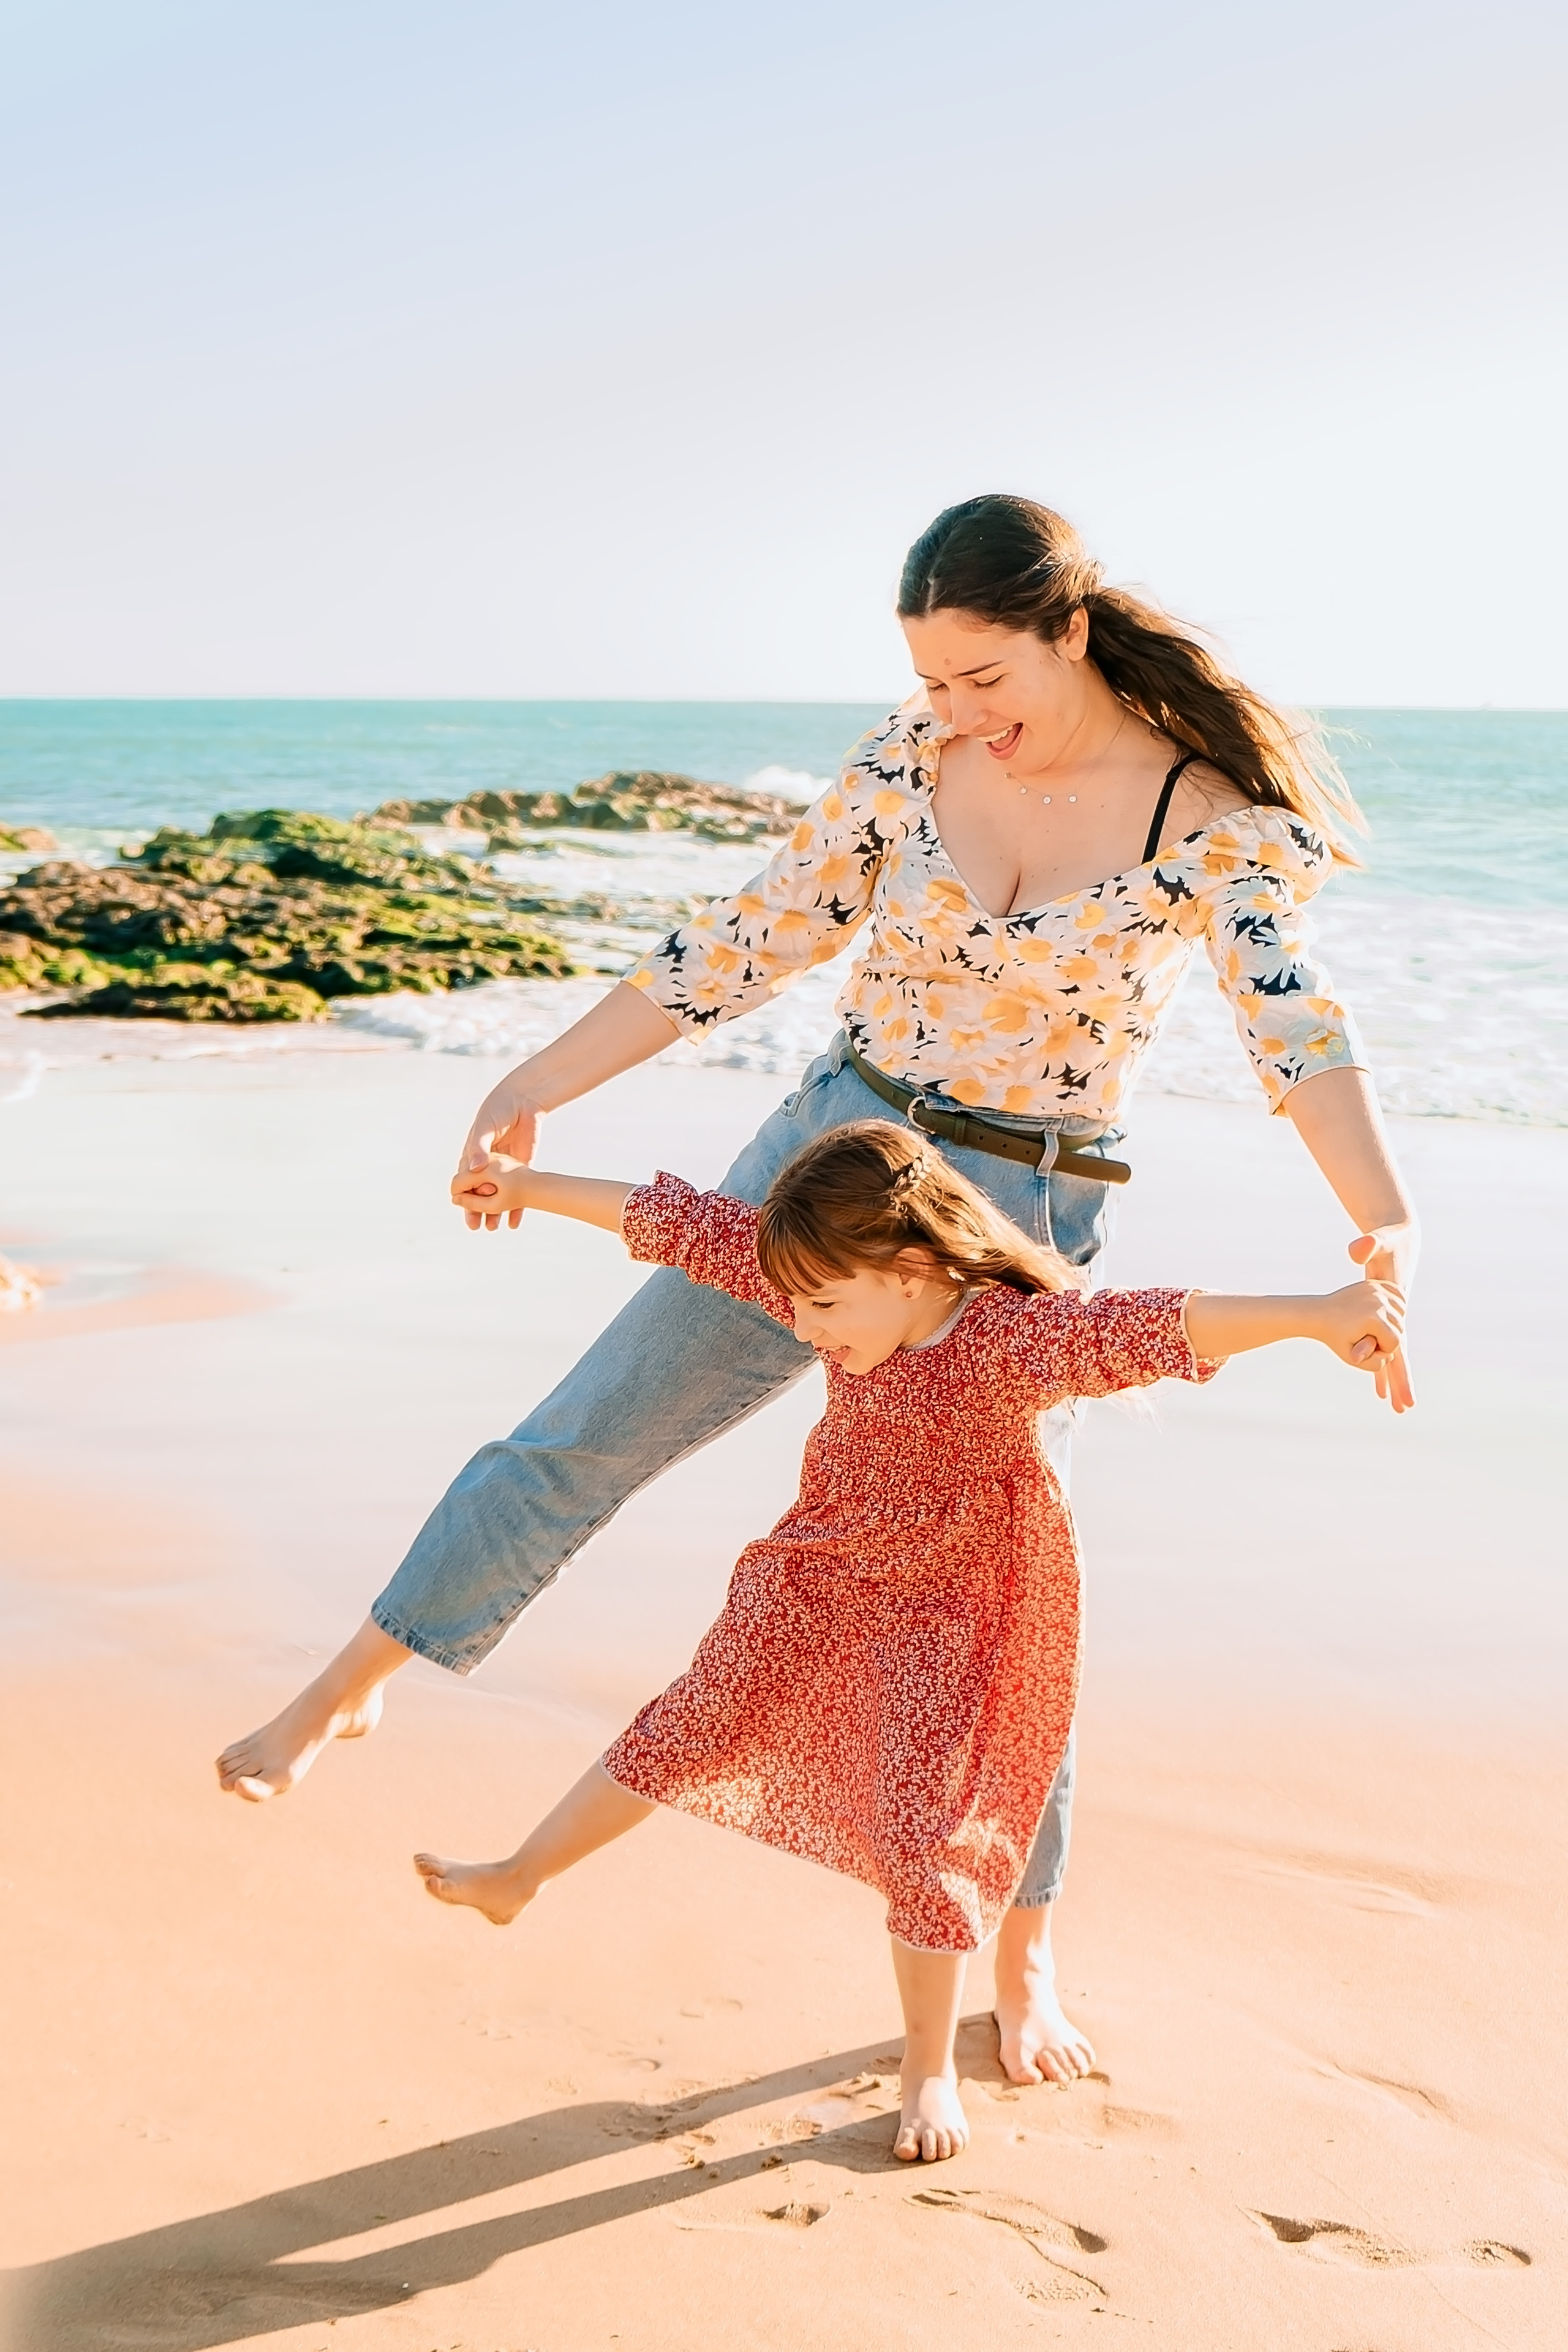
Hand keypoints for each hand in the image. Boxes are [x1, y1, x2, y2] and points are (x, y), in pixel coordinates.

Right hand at [455, 1080, 542, 1229]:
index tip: (461, 1208)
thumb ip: (480, 1146)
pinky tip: (514, 1223)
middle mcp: (487, 1164)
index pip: (464, 1180)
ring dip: (494, 1212)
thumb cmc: (499, 1110)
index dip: (462, 1195)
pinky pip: (516, 1192)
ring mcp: (504, 1168)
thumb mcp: (486, 1127)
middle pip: (479, 1192)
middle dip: (476, 1210)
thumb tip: (475, 1168)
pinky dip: (515, 1207)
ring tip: (493, 1228)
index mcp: (473, 1154)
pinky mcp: (520, 1168)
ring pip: (497, 1196)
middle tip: (475, 1227)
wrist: (524, 1101)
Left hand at [1310, 1277, 1408, 1409]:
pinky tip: (1382, 1311)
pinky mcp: (1375, 1283)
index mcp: (1374, 1319)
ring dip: (1392, 1321)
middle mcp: (1378, 1301)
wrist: (1320, 1314)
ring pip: (1401, 1311)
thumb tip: (1391, 1355)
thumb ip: (1376, 1365)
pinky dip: (1394, 1304)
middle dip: (1387, 1336)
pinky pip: (1398, 1295)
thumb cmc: (1337, 1338)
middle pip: (1400, 1327)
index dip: (1382, 1350)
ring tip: (1374, 1325)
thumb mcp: (1352, 1359)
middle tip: (1367, 1336)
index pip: (1395, 1342)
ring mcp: (1377, 1289)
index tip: (1365, 1346)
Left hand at [1347, 1221, 1418, 1408]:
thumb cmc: (1390, 1242)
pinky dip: (1380, 1356)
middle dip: (1400, 1383)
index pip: (1399, 1347)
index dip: (1401, 1373)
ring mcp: (1391, 1314)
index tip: (1406, 1396)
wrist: (1400, 1238)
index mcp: (1394, 1309)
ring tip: (1395, 1403)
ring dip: (1390, 1375)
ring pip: (1390, 1351)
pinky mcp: (1384, 1311)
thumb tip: (1357, 1250)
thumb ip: (1370, 1244)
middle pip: (1398, 1355)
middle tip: (1404, 1409)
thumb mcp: (1380, 1243)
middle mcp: (1396, 1315)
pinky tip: (1378, 1374)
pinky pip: (1383, 1339)